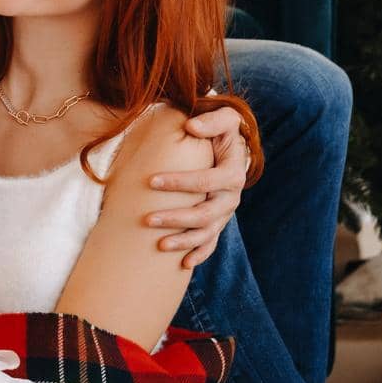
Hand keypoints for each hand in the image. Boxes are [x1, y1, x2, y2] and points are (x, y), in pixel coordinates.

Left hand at [146, 104, 250, 267]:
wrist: (230, 146)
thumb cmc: (222, 130)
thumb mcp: (224, 119)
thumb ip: (212, 120)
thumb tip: (191, 127)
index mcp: (233, 172)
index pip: (206, 181)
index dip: (180, 182)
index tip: (151, 181)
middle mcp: (232, 196)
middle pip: (205, 214)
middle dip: (176, 218)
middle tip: (147, 219)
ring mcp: (225, 212)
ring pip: (206, 233)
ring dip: (184, 241)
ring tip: (159, 245)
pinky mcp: (218, 222)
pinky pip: (211, 243)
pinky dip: (199, 254)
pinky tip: (182, 264)